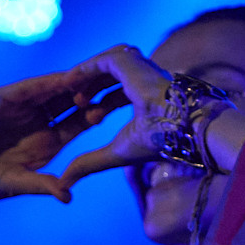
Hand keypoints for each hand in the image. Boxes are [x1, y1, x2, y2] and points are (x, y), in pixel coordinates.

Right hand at [0, 66, 117, 210]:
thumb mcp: (14, 184)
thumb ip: (41, 185)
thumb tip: (68, 196)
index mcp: (44, 146)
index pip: (75, 126)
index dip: (92, 117)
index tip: (112, 109)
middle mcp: (33, 124)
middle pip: (68, 103)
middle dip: (88, 93)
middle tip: (111, 82)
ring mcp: (16, 110)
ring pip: (50, 92)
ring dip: (71, 83)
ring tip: (92, 73)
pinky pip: (26, 88)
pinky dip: (45, 82)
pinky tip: (64, 76)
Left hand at [58, 43, 244, 188]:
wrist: (180, 126)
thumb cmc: (158, 141)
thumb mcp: (116, 153)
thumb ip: (90, 163)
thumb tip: (65, 182)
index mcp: (148, 97)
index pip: (119, 95)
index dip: (99, 104)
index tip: (86, 115)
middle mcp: (145, 79)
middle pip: (110, 79)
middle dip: (90, 90)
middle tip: (75, 103)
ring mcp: (138, 67)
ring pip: (105, 66)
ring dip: (86, 78)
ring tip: (69, 90)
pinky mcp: (129, 62)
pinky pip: (101, 61)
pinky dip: (84, 69)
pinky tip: (69, 80)